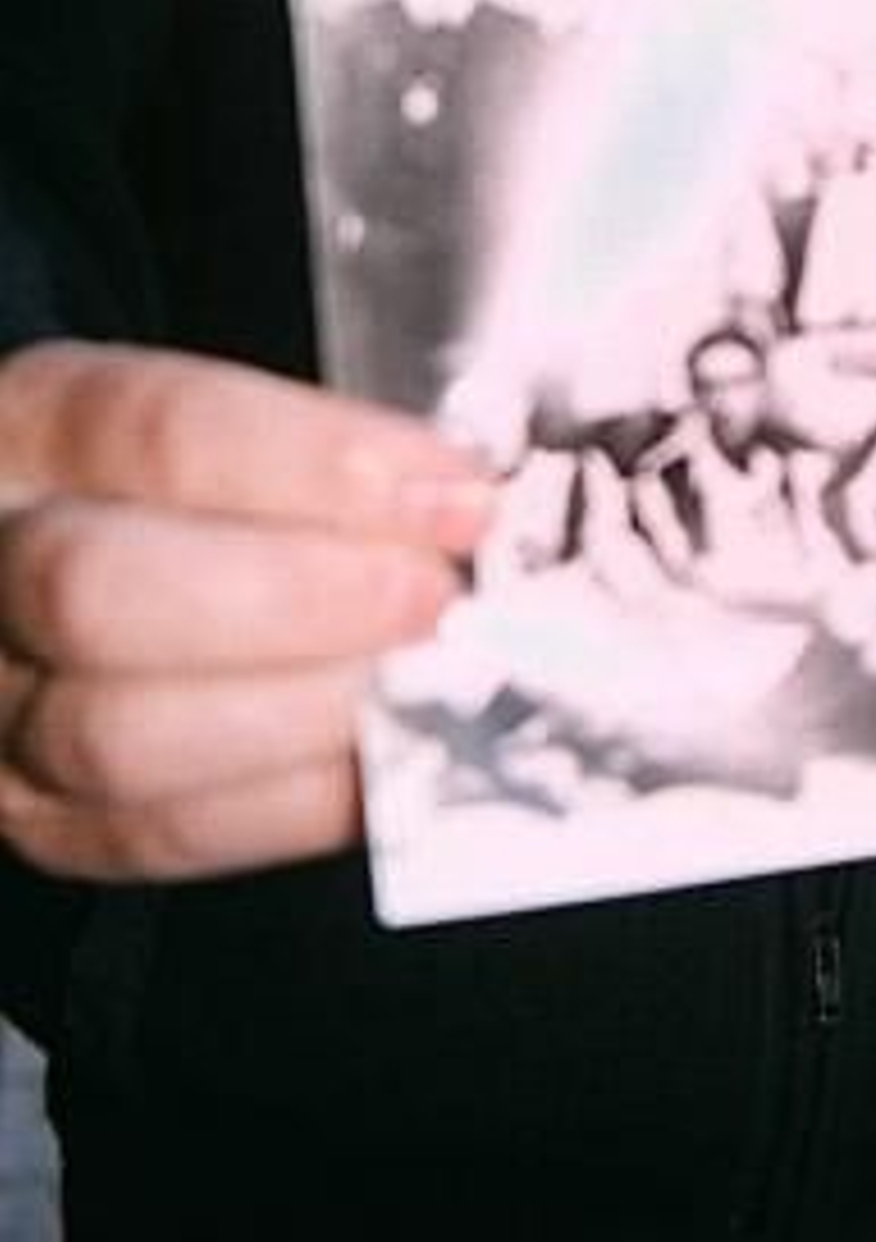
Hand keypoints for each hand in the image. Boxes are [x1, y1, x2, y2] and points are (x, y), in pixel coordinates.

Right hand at [0, 341, 493, 882]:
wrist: (65, 565)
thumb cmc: (177, 482)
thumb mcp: (216, 414)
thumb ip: (315, 446)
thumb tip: (456, 490)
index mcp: (34, 425)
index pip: (159, 430)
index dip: (320, 463)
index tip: (451, 490)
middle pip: (103, 592)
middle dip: (305, 600)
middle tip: (436, 597)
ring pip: (120, 736)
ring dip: (308, 713)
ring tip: (425, 679)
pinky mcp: (38, 818)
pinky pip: (154, 836)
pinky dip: (292, 804)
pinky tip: (384, 756)